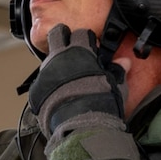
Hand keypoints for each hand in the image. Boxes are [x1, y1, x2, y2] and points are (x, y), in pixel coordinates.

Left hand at [25, 24, 122, 138]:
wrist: (81, 126)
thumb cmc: (101, 103)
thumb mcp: (116, 84)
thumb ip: (118, 70)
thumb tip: (124, 62)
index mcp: (79, 52)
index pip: (80, 33)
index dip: (86, 39)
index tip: (91, 47)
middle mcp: (58, 58)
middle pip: (56, 35)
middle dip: (63, 37)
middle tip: (71, 48)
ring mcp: (45, 73)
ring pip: (48, 61)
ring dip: (57, 65)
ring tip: (68, 79)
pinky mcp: (36, 90)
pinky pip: (42, 83)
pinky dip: (50, 86)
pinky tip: (59, 96)